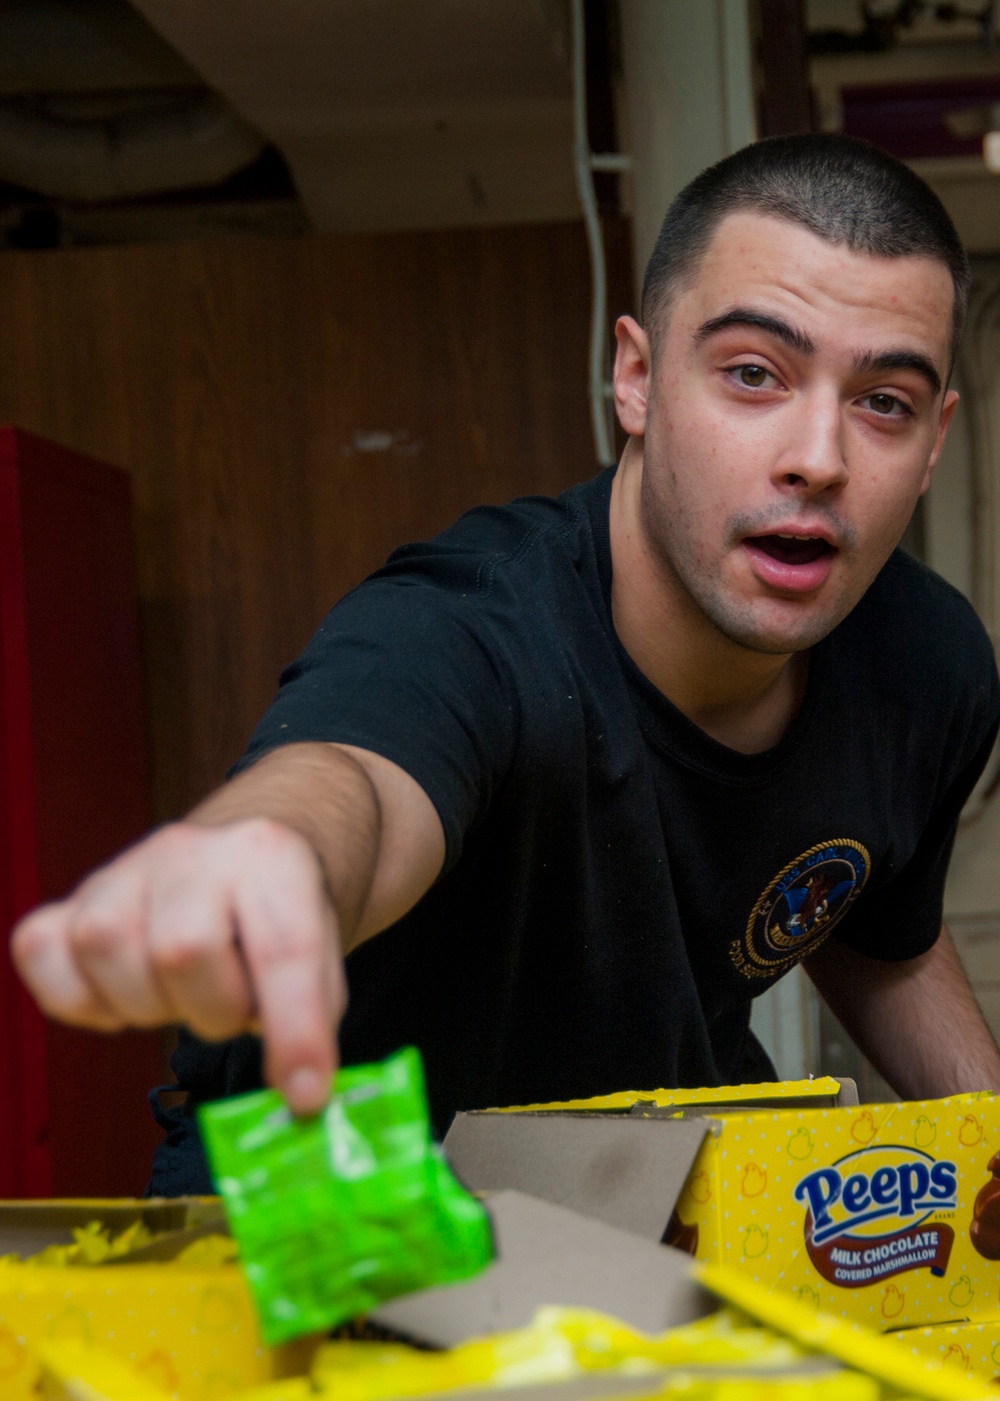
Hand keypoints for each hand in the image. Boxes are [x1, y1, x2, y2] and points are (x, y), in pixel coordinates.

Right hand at [11, 818, 345, 1113]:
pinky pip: (42, 950)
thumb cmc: (276, 918)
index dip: (295, 1032)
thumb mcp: (320, 956)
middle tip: (233, 1010)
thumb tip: (297, 1100)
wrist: (239, 859)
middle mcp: (192, 851)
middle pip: (182, 949)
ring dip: (148, 1004)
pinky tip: (122, 997)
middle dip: (215, 1010)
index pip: (282, 949)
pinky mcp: (74, 899)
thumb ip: (314, 1020)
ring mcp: (126, 870)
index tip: (305, 1095)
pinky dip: (78, 997)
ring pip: (106, 946)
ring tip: (182, 998)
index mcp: (270, 857)